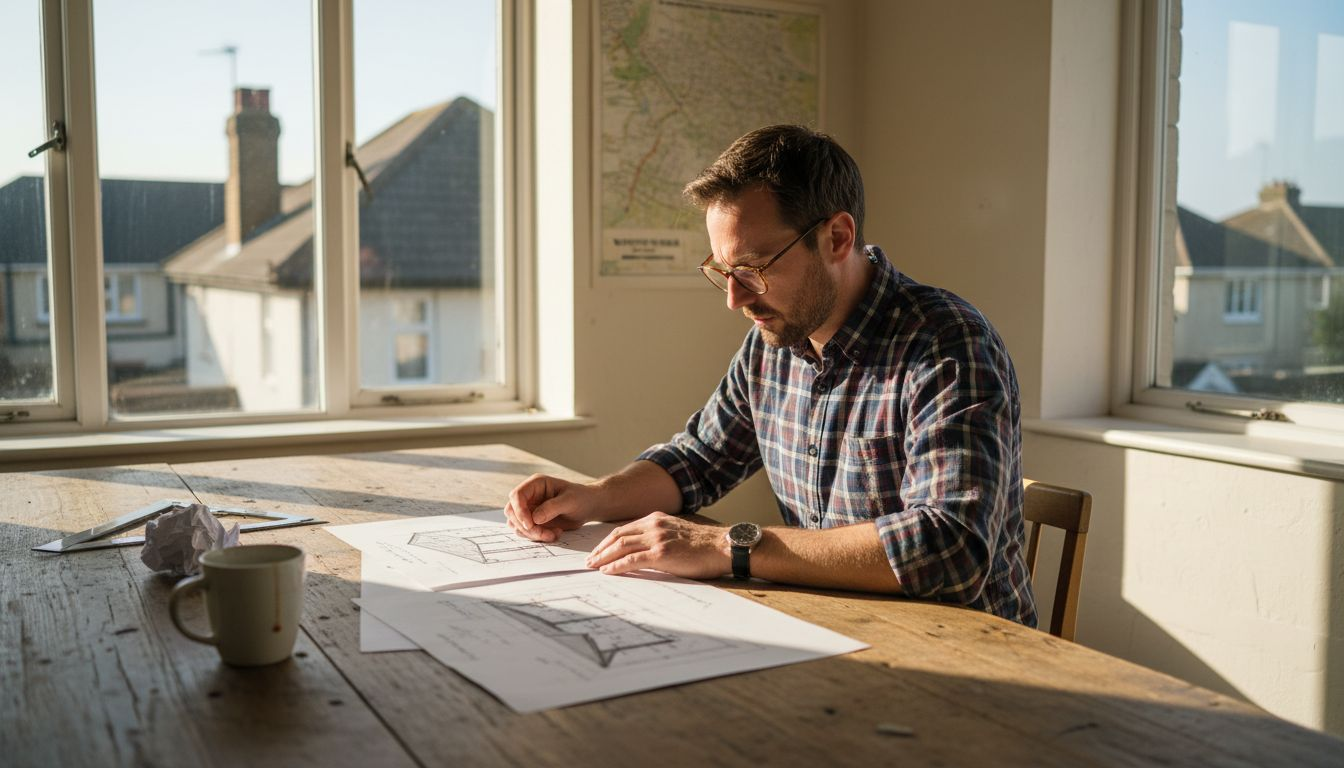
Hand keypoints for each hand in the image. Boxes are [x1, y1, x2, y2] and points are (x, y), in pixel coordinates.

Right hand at [504, 473, 595, 541]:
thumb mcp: (570, 500)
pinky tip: (554, 534)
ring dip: (533, 534)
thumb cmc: (581, 498)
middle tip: (545, 534)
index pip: (516, 496)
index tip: (530, 524)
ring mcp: (529, 509)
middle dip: (526, 527)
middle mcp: (529, 496)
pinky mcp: (533, 522)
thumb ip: (552, 507)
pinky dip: (538, 537)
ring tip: (554, 534)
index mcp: (536, 484)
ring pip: (517, 525)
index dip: (519, 511)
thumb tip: (534, 518)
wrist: (588, 507)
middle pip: (512, 512)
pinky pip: (526, 532)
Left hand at [585, 511, 730, 578]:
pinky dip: (616, 566)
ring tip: (593, 567)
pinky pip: (632, 559)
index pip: (624, 529)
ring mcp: (657, 539)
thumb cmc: (703, 546)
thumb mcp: (676, 534)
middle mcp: (654, 526)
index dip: (608, 540)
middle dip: (601, 549)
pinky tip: (607, 571)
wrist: (722, 547)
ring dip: (604, 557)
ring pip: (621, 546)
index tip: (599, 550)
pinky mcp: (662, 554)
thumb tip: (642, 552)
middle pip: (618, 536)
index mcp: (656, 519)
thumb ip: (659, 537)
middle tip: (590, 560)